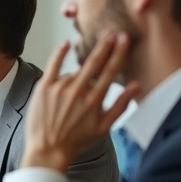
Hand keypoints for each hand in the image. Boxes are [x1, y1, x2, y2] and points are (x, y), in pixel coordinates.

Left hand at [22, 33, 138, 172]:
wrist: (48, 150)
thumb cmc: (76, 141)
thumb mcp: (104, 127)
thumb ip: (121, 105)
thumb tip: (136, 85)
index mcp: (95, 100)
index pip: (110, 71)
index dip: (118, 53)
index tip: (124, 39)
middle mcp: (78, 91)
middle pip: (95, 62)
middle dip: (106, 45)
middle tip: (113, 32)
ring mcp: (60, 88)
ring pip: (75, 71)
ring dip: (80, 72)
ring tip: (75, 96)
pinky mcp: (44, 88)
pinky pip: (53, 65)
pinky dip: (59, 54)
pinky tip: (65, 44)